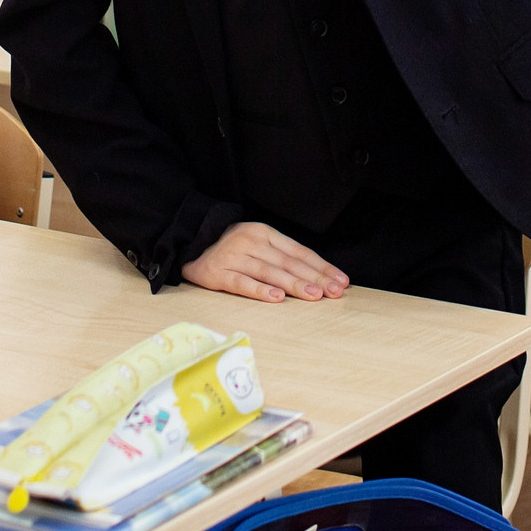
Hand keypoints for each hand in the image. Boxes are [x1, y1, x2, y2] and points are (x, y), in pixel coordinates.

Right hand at [183, 222, 349, 303]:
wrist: (190, 244)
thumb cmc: (232, 249)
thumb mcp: (258, 244)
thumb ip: (283, 257)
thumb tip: (318, 278)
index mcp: (264, 233)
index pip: (299, 252)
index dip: (322, 267)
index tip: (341, 281)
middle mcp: (250, 242)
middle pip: (288, 262)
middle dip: (315, 278)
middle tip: (334, 291)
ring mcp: (234, 257)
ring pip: (270, 272)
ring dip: (294, 285)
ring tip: (314, 296)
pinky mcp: (218, 273)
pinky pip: (242, 283)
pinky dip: (260, 290)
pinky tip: (277, 298)